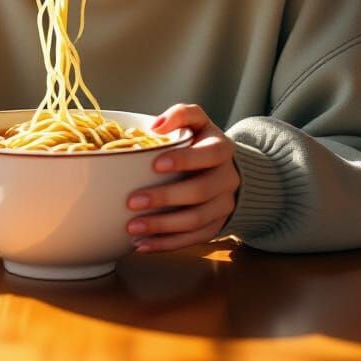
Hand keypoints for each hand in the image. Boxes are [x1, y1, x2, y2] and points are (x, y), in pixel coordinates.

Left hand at [126, 103, 240, 252]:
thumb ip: (180, 114)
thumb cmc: (202, 141)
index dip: (185, 160)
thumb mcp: (197, 120)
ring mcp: (224, 206)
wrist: (227, 169)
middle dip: (165, 197)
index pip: (208, 155)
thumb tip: (155, 126)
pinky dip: (167, 244)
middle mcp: (228, 179)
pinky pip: (193, 239)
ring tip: (132, 227)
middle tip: (132, 201)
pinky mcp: (216, 227)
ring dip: (162, 226)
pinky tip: (142, 245)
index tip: (155, 164)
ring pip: (196, 220)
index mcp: (222, 149)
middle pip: (200, 191)